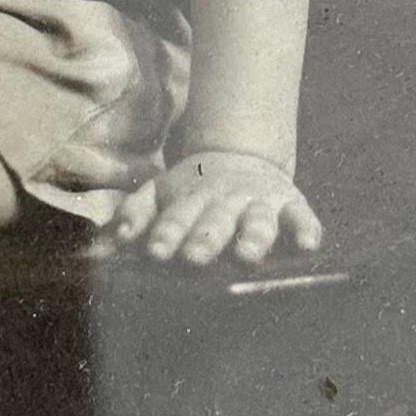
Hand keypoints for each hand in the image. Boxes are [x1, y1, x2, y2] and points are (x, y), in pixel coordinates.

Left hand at [108, 143, 321, 267]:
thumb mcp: (159, 193)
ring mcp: (260, 203)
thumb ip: (134, 215)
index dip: (167, 234)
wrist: (242, 158)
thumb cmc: (193, 192)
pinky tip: (309, 246)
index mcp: (190, 200)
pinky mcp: (292, 204)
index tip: (156, 252)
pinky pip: (302, 218)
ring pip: (257, 221)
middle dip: (205, 239)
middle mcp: (225, 201)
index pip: (175, 219)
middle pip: (215, 221)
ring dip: (253, 237)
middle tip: (194, 257)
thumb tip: (105, 244)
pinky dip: (307, 230)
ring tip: (248, 255)